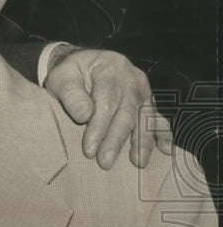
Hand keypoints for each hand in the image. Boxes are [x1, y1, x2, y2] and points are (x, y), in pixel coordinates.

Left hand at [43, 45, 172, 168]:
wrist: (85, 64)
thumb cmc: (71, 74)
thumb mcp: (61, 78)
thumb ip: (71, 95)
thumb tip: (84, 116)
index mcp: (110, 69)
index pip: (106, 102)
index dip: (99, 127)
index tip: (89, 150)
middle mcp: (132, 79)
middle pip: (126, 113)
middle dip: (116, 140)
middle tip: (105, 162)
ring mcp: (143, 91)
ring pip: (145, 118)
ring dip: (142, 141)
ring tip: (137, 162)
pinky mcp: (148, 102)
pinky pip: (157, 118)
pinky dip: (163, 134)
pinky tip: (166, 149)